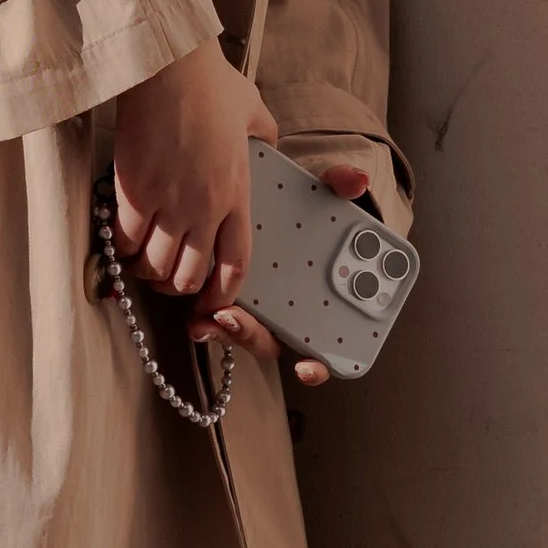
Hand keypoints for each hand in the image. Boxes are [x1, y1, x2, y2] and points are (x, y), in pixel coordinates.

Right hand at [111, 42, 274, 302]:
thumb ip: (262, 133)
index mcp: (236, 194)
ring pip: (155, 267)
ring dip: (146, 270)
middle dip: (177, 285)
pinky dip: (122, 248)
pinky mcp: (134, 194)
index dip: (222, 292)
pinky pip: (126, 242)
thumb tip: (267, 138)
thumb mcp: (252, 110)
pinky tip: (121, 238)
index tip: (209, 300)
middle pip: (189, 276)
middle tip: (165, 274)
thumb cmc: (209, 82)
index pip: (235, 264)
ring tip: (140, 260)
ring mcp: (169, 204)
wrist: (167, 67)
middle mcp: (205, 208)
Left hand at [202, 158, 371, 389]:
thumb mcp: (324, 194)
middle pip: (271, 341)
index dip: (318, 363)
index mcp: (315, 295)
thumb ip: (341, 186)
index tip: (309, 367)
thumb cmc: (307, 208)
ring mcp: (256, 306)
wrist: (274, 198)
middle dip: (250, 336)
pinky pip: (217, 316)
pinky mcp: (225, 293)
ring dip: (222, 331)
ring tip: (203, 318)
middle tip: (231, 319)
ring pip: (241, 333)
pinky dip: (206, 319)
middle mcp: (286, 311)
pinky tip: (191, 310)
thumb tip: (355, 179)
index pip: (321, 341)